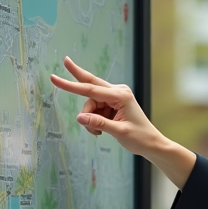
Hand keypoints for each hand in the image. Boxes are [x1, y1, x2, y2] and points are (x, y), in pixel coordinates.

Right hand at [49, 56, 194, 185]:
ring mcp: (116, 97)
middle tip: (61, 64)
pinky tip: (103, 130)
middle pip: (90, 85)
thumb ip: (98, 123)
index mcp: (121, 96)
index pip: (90, 90)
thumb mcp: (119, 132)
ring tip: (99, 132)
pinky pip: (96, 110)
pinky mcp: (113, 103)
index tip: (55, 78)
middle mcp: (118, 92)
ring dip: (90, 119)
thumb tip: (79, 118)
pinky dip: (94, 120)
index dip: (70, 85)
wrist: (152, 144)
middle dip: (75, 79)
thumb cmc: (140, 138)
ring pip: (91, 104)